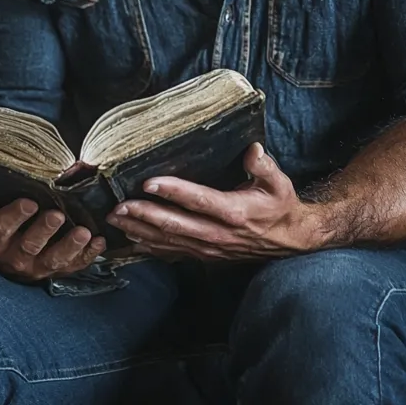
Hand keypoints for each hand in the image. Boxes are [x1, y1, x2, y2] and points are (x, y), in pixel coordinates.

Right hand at [0, 183, 105, 280]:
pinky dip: (88, 256)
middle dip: (45, 231)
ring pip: (54, 260)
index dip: (15, 216)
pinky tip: (100, 243)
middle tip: (59, 214)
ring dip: (70, 247)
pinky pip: (75, 267)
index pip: (3, 228)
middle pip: (31, 245)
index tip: (29, 202)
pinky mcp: (59, 272)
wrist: (8, 261)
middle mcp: (18, 257)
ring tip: (85, 232)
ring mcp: (40, 267)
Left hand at [107, 143, 321, 261]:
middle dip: (145, 215)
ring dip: (141, 230)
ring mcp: (210, 248)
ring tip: (116, 220)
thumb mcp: (279, 183)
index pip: (199, 201)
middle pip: (176, 225)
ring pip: (170, 241)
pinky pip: (174, 253)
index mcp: (235, 212)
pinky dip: (151, 247)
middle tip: (118, 205)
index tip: (149, 182)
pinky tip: (131, 239)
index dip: (173, 192)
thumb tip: (251, 149)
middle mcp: (218, 234)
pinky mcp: (205, 255)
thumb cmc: (279, 206)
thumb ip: (264, 165)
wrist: (289, 242)